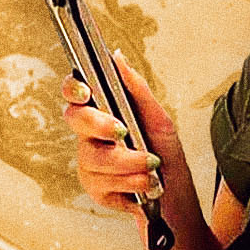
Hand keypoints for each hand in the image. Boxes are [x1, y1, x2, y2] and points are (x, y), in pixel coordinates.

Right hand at [61, 50, 185, 216]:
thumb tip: (117, 58)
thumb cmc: (165, 152)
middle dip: (100, 125)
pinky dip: (131, 184)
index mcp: (103, 113)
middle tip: (124, 131)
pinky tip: (145, 184)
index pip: (75, 93)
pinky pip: (103, 185)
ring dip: (130, 163)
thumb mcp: (158, 118)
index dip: (73, 89)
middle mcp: (90, 137)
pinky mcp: (96, 190)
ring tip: (153, 166)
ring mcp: (89, 164)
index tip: (86, 92)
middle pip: (76, 121)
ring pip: (94, 158)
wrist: (177, 192)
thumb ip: (137, 90)